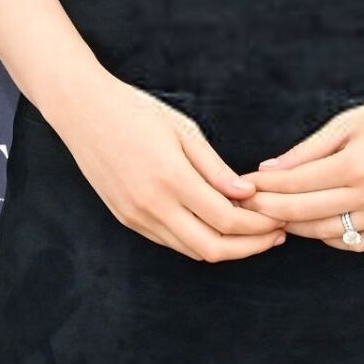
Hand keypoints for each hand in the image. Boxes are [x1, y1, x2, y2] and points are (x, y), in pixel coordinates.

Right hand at [51, 72, 287, 262]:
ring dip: (226, 247)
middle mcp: (152, 205)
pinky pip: (171, 242)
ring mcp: (137, 217)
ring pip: (191, 251)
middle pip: (212, 248)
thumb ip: (216, 169)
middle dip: (250, 246)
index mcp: (171, 179)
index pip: (227, 220)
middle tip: (277, 233)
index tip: (280, 217)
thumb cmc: (137, 112)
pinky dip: (199, 240)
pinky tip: (217, 226)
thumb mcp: (184, 131)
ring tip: (254, 232)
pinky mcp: (127, 219)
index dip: (259, 225)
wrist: (84, 112)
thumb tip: (248, 195)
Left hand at [240, 76, 363, 252]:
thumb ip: (306, 152)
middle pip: (304, 214)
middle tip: (248, 207)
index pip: (294, 186)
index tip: (243, 186)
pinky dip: (332, 237)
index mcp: (356, 164)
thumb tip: (266, 172)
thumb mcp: (347, 123)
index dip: (263, 189)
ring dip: (297, 227)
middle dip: (270, 211)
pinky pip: (358, 242)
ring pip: (328, 233)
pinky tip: (316, 224)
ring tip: (277, 216)